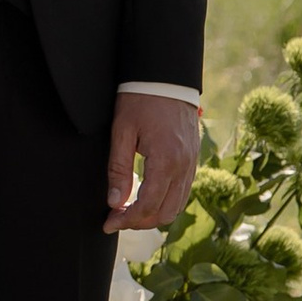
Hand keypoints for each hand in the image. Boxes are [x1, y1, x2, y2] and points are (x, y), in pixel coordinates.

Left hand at [105, 92, 200, 232]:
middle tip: (115, 218)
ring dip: (152, 214)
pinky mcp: (193, 159)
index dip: (126, 221)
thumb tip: (114, 202)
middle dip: (139, 222)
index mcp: (166, 161)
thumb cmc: (140, 99)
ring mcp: (192, 164)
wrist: (166, 77)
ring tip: (127, 211)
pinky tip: (145, 197)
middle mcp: (184, 167)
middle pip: (165, 213)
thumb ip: (118, 169)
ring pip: (176, 206)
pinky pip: (182, 192)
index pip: (147, 206)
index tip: (107, 223)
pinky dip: (165, 202)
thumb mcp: (121, 131)